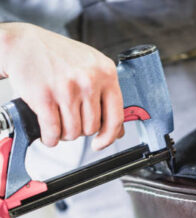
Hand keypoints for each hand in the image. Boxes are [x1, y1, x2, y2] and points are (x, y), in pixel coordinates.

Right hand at [0, 23, 123, 149]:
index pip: (116, 117)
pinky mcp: (45, 96)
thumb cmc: (60, 57)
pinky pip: (53, 131)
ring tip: (59, 122)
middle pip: (92, 127)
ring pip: (73, 132)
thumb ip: (107, 98)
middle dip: (81, 130)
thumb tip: (118, 130)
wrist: (25, 44)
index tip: (100, 143)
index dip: (109, 136)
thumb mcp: (93, 69)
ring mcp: (67, 88)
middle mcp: (89, 80)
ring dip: (65, 134)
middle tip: (71, 120)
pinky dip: (51, 138)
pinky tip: (49, 134)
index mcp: (106, 73)